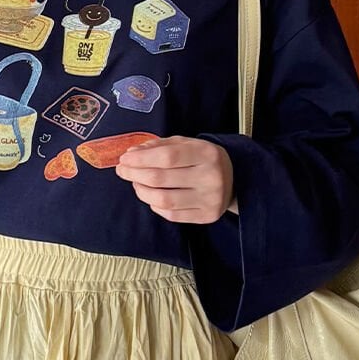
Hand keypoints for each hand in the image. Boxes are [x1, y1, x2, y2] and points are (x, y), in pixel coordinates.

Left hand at [114, 135, 237, 222]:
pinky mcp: (206, 216)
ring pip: (163, 200)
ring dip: (142, 191)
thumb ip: (159, 146)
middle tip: (122, 170)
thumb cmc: (204, 159)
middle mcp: (210, 177)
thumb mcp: (186, 143)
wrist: (236, 178)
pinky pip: (171, 215)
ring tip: (136, 183)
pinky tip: (152, 196)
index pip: (167, 157)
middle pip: (161, 179)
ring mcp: (209, 199)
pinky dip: (155, 205)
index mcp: (206, 153)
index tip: (125, 158)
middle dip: (134, 174)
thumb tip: (132, 153)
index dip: (141, 159)